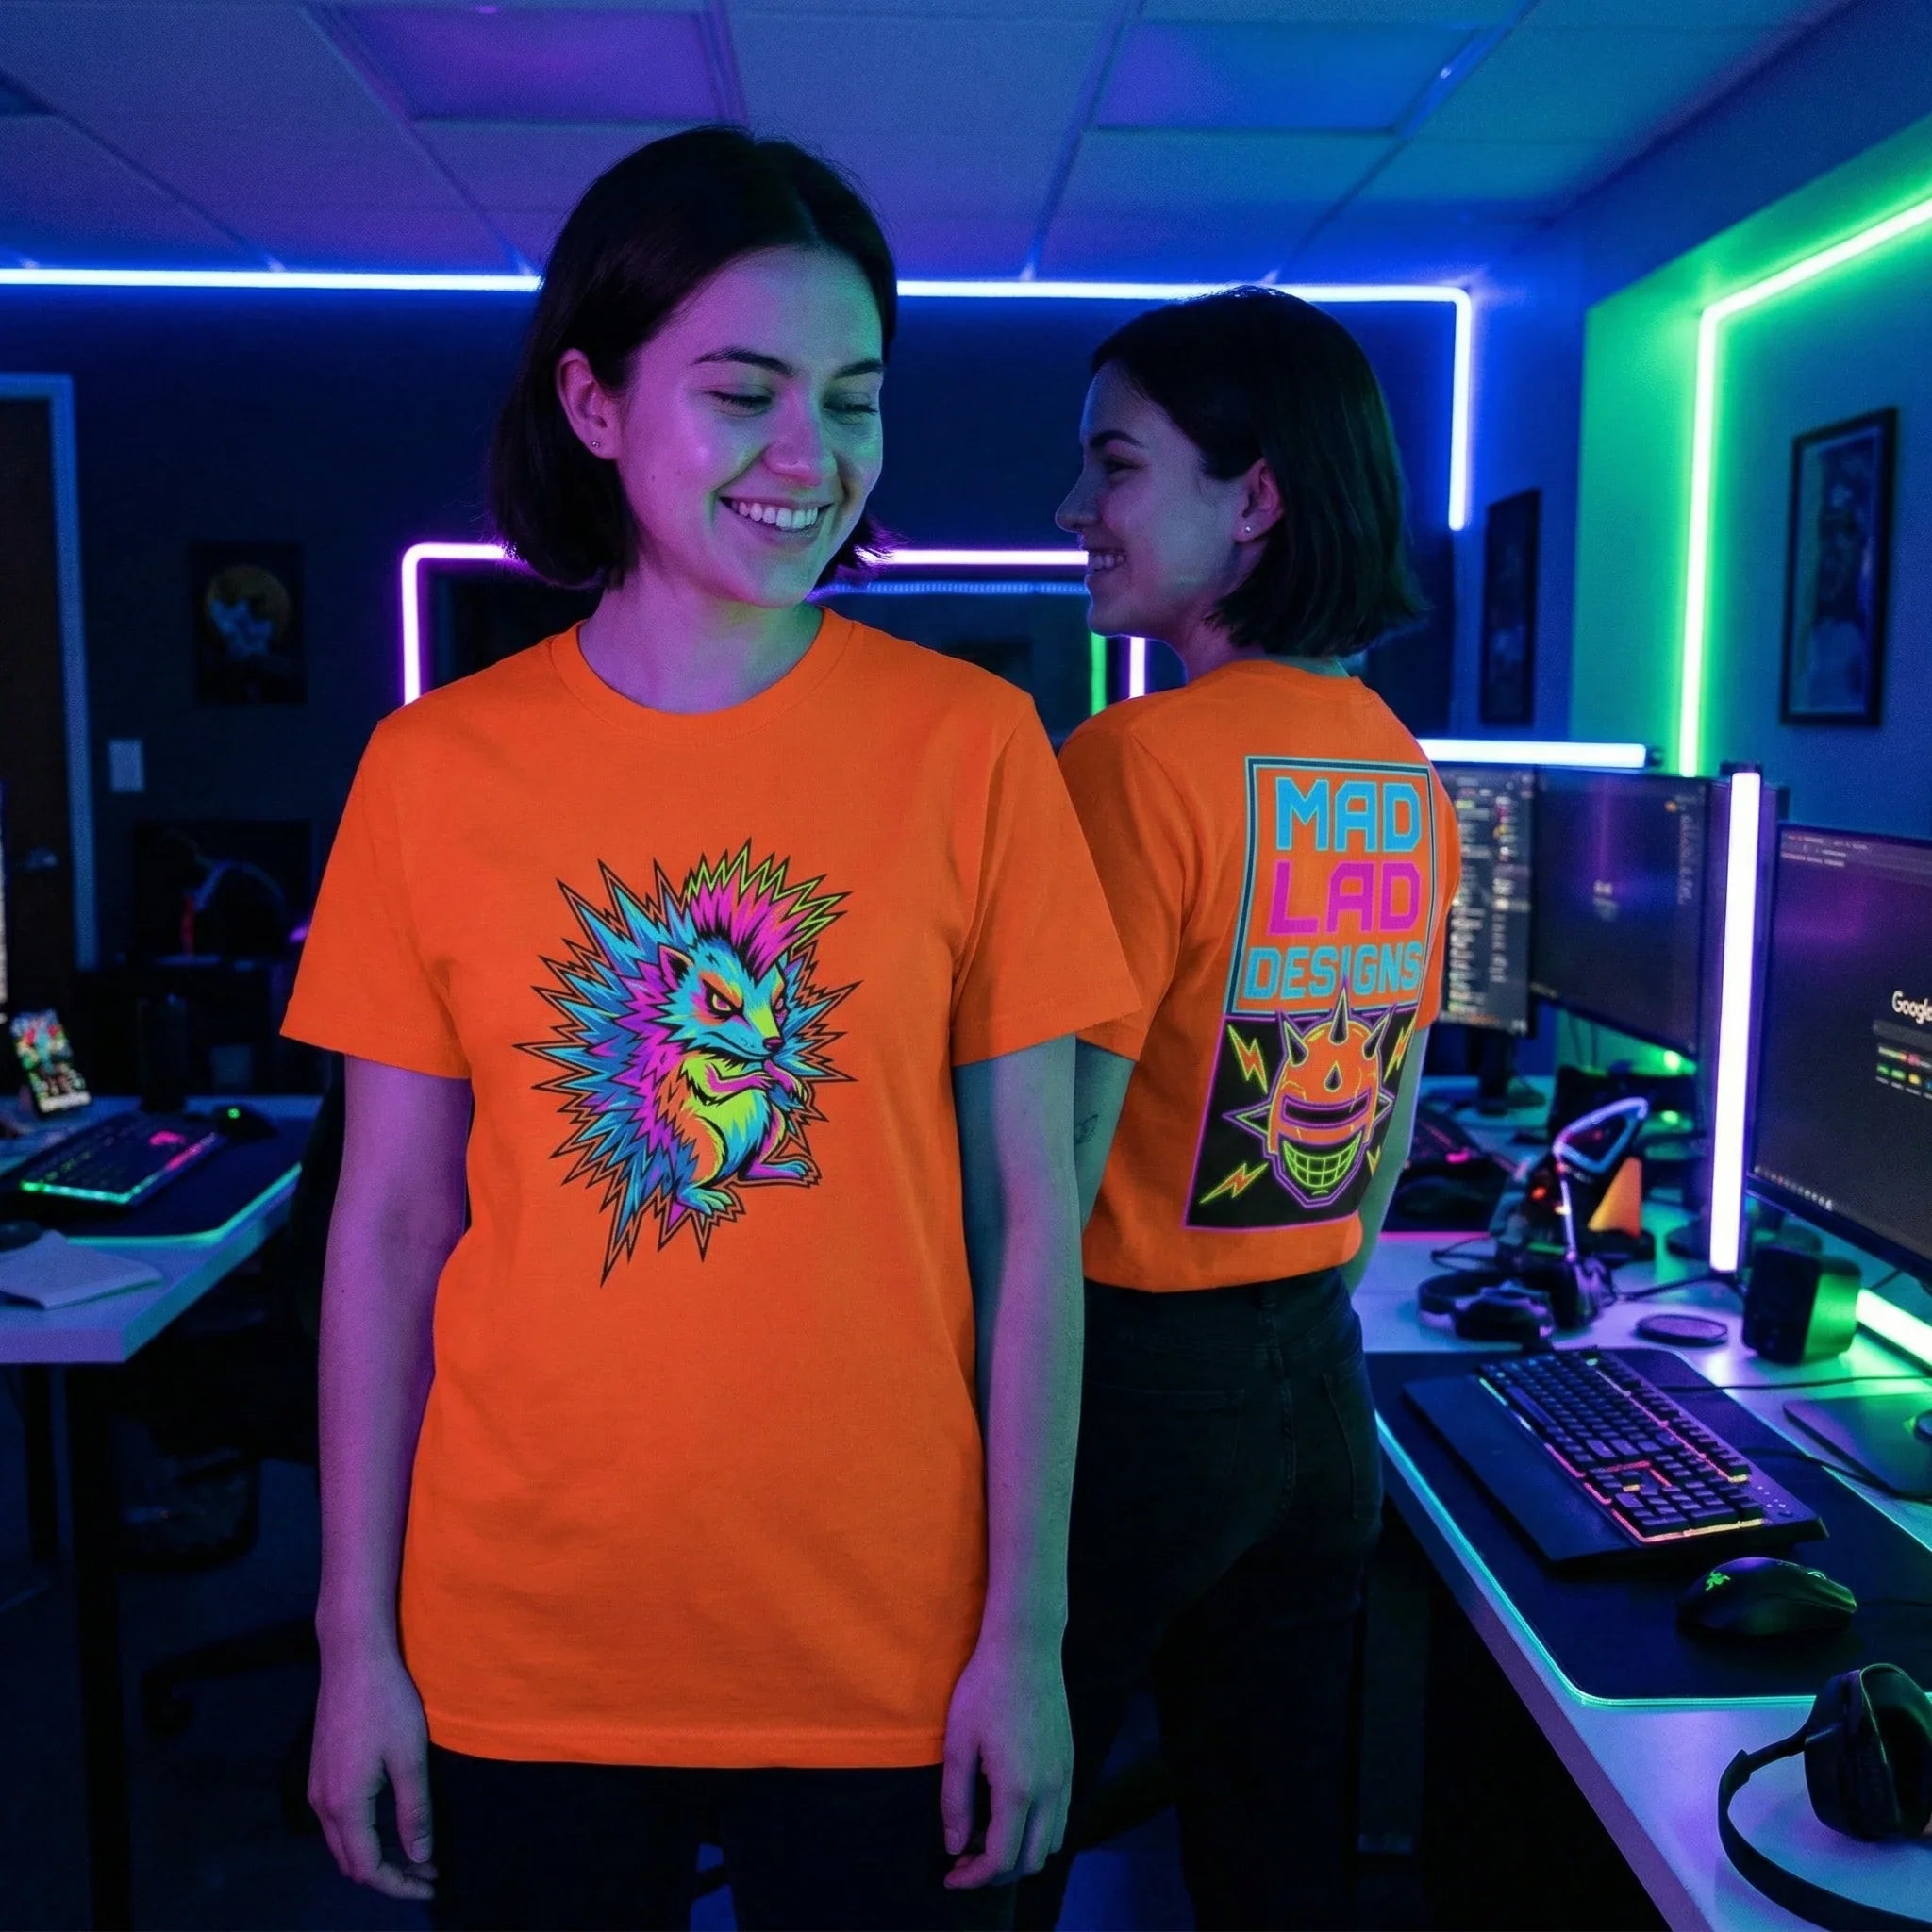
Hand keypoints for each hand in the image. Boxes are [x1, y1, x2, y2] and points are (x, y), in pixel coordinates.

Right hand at [309, 1641, 437, 1901]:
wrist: (352, 1657)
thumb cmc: (387, 1702)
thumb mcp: (410, 1757)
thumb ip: (414, 1811)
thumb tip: (419, 1857)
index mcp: (345, 1805)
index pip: (368, 1867)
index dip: (399, 1885)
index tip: (431, 1884)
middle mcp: (322, 1804)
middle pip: (351, 1862)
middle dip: (389, 1876)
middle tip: (427, 1872)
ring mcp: (316, 1788)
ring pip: (342, 1844)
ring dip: (376, 1856)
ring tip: (416, 1854)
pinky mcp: (320, 1772)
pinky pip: (338, 1823)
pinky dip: (363, 1836)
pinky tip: (390, 1825)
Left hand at [940, 1633, 1072, 1888]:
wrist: (1026, 1647)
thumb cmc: (984, 1689)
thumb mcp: (958, 1744)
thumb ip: (955, 1801)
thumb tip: (954, 1846)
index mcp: (1018, 1789)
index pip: (1001, 1858)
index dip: (973, 1877)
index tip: (950, 1876)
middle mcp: (1050, 1790)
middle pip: (1031, 1860)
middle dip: (996, 1873)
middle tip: (964, 1859)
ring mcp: (1065, 1777)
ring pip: (1052, 1842)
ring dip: (1021, 1852)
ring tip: (986, 1835)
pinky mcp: (1070, 1762)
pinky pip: (1061, 1816)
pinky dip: (1038, 1831)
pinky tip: (1010, 1810)